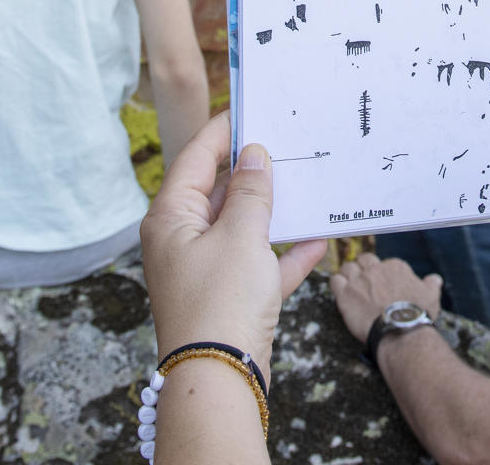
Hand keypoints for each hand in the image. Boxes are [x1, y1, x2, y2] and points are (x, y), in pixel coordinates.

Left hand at [140, 114, 327, 372]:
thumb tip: (254, 156)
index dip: (223, 132)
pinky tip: (318, 240)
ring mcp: (206, 272)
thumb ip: (251, 192)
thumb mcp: (241, 236)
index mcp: (172, 218)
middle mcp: (183, 241)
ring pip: (242, 229)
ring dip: (273, 211)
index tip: (250, 108)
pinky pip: (260, 266)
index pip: (196, 160)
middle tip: (285, 141)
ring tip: (304, 182)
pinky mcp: (230, 300)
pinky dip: (285, 254)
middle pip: (219, 192)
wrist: (220, 381)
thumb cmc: (220, 303)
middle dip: (253, 170)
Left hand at [328, 252, 442, 344]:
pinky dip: (336, 285)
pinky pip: (335, 281)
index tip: (382, 286)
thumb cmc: (417, 316)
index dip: (381, 275)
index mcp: (395, 266)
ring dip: (348, 276)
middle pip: (364, 260)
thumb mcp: (431, 297)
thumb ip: (431, 285)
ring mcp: (359, 280)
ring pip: (347, 268)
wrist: (401, 332)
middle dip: (363, 270)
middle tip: (364, 284)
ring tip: (351, 288)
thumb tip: (435, 279)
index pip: (383, 263)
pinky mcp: (345, 293)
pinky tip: (341, 293)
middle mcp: (375, 269)